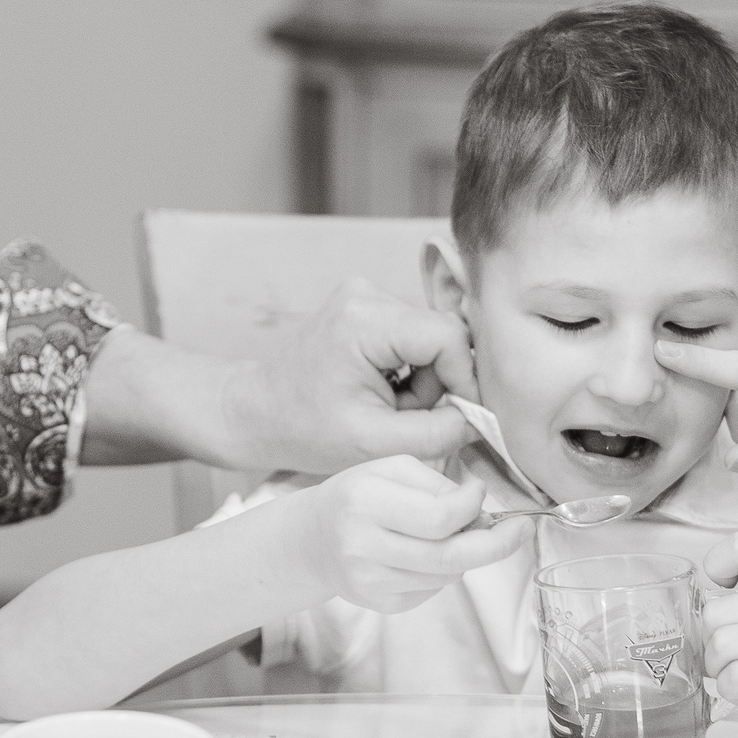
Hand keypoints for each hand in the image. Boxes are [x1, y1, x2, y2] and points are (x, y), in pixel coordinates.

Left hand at [231, 282, 478, 472]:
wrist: (256, 413)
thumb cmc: (303, 430)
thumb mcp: (374, 444)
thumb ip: (437, 433)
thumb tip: (481, 421)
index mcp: (365, 320)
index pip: (448, 337)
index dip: (465, 380)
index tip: (459, 418)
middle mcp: (368, 293)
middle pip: (442, 336)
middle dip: (438, 384)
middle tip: (404, 419)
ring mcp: (366, 295)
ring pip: (432, 339)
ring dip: (424, 381)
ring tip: (386, 408)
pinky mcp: (367, 306)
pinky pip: (414, 337)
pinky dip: (409, 371)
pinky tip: (382, 392)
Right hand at [296, 455, 530, 612]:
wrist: (313, 540)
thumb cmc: (358, 495)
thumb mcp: (391, 469)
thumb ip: (437, 484)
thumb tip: (480, 508)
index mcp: (364, 502)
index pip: (437, 517)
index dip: (472, 506)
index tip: (480, 494)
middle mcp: (363, 546)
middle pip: (450, 556)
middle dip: (496, 544)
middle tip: (519, 529)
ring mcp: (371, 582)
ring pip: (447, 575)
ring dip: (467, 554)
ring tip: (458, 533)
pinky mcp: (380, 604)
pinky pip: (434, 589)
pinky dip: (445, 570)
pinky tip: (427, 553)